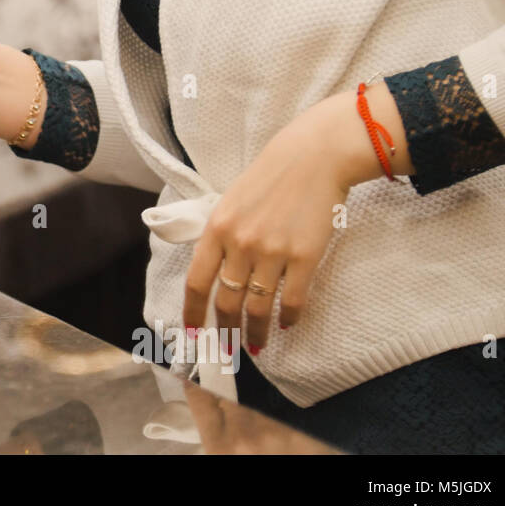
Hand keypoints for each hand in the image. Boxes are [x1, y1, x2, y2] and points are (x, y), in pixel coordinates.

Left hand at [181, 86, 411, 353]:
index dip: (193, 312)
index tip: (192, 332)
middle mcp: (240, 244)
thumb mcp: (229, 202)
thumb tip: (213, 273)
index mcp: (216, 229)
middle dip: (225, 331)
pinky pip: (292, 300)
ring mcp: (272, 252)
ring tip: (256, 346)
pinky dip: (288, 318)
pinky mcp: (304, 257)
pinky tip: (286, 324)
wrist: (312, 158)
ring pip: (257, 307)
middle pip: (226, 302)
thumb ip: (220, 236)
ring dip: (256, 333)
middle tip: (227, 348)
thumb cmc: (269, 178)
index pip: (196, 282)